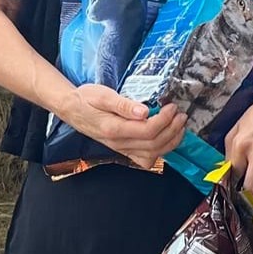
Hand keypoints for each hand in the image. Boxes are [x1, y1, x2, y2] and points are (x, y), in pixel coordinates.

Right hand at [64, 84, 186, 169]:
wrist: (71, 108)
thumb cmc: (87, 99)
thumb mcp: (103, 95)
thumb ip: (124, 104)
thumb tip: (144, 111)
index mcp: (113, 128)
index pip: (147, 130)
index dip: (164, 120)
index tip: (172, 107)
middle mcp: (118, 143)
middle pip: (153, 144)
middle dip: (172, 129)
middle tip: (181, 115)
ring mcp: (121, 148)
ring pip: (152, 154)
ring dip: (170, 141)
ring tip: (180, 125)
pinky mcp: (123, 149)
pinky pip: (145, 158)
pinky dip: (160, 151)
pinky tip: (167, 138)